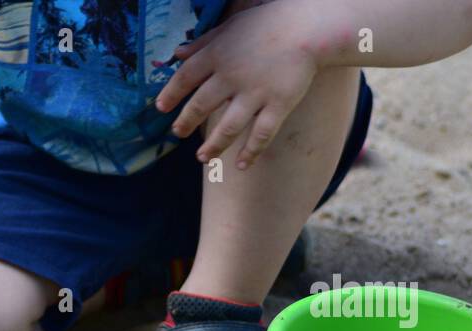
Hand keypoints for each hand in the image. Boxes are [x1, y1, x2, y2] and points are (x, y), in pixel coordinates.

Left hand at [155, 2, 319, 169]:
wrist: (311, 26)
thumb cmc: (269, 23)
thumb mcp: (231, 26)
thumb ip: (203, 42)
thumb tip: (176, 54)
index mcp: (218, 54)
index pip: (185, 77)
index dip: (171, 93)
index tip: (160, 108)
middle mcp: (232, 75)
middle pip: (200, 105)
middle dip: (186, 122)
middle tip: (177, 133)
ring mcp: (256, 92)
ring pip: (227, 127)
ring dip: (213, 146)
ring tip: (202, 157)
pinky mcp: (279, 104)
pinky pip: (261, 135)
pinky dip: (251, 152)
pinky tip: (241, 166)